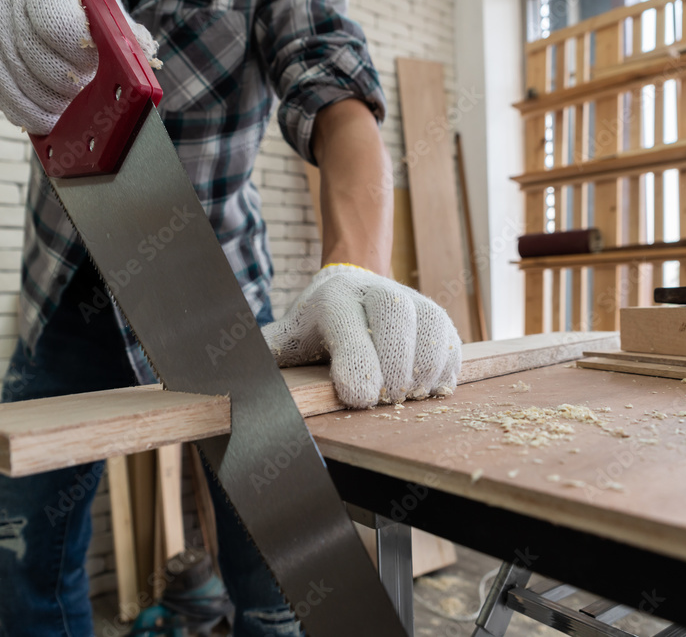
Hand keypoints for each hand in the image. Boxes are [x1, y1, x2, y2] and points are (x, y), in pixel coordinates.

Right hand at [0, 0, 158, 134]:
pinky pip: (11, 108)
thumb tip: (140, 61)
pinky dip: (37, 118)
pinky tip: (51, 114)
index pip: (63, 30)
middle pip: (46, 68)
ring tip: (73, 105)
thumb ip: (112, 24)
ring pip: (29, 94)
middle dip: (75, 88)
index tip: (94, 64)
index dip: (85, 58)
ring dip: (59, 109)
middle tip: (87, 89)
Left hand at [262, 264, 461, 408]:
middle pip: (397, 320)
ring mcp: (410, 300)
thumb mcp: (284, 338)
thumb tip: (233, 383)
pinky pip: (452, 343)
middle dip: (393, 369)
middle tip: (382, 398)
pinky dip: (443, 374)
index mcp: (332, 300)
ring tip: (403, 396)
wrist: (349, 287)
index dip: (357, 365)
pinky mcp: (437, 315)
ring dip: (422, 374)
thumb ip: (263, 357)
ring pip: (431, 331)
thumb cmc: (312, 328)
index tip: (359, 398)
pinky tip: (424, 389)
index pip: (349, 329)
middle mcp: (374, 292)